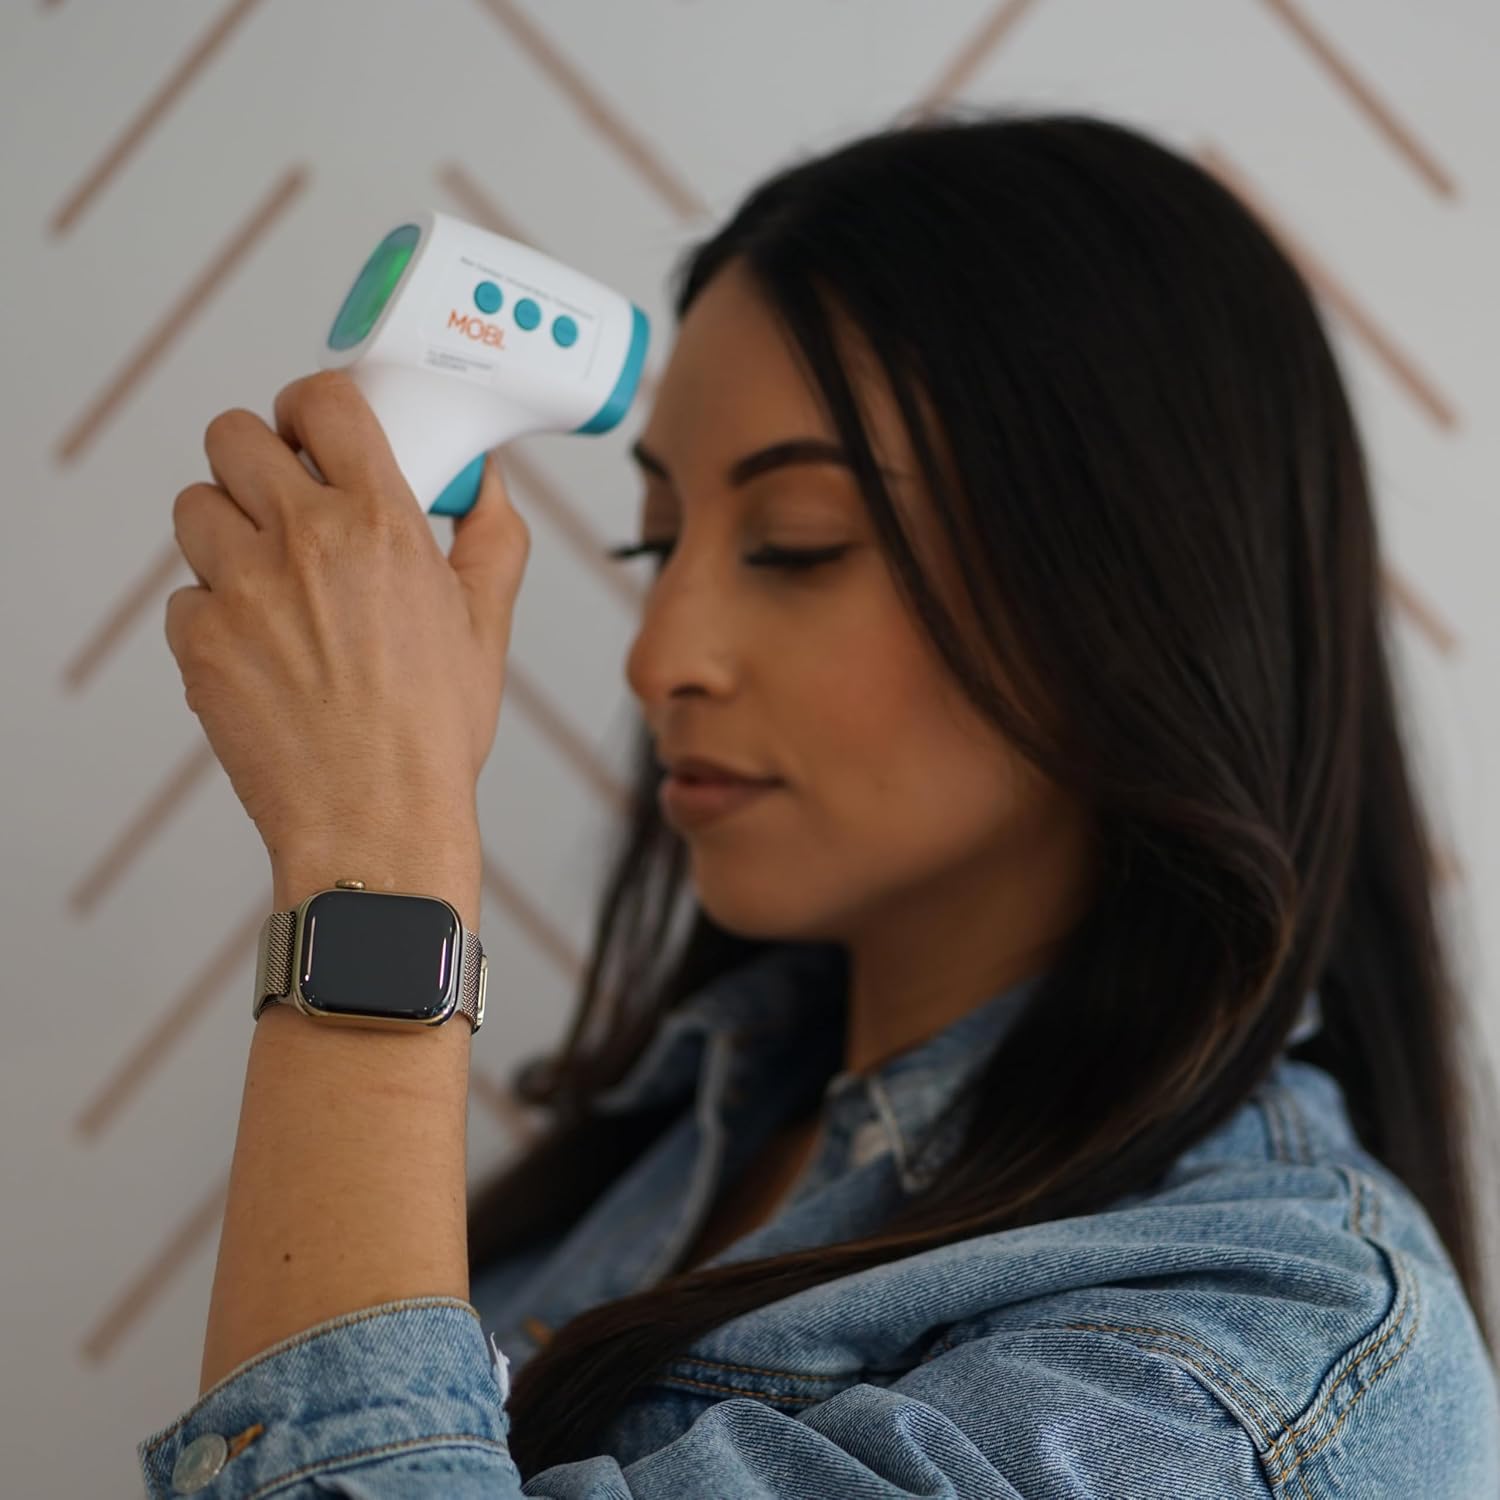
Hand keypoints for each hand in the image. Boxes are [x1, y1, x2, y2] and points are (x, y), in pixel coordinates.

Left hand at [165, 369, 530, 888]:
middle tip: (283, 498)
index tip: (316, 428)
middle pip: (232, 435)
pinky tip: (261, 649)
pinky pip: (185, 594)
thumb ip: (492, 535)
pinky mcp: (197, 641)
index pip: (323, 401)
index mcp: (380, 523)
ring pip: (196, 507)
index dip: (313, 405)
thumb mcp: (487, 625)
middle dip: (257, 457)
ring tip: (269, 579)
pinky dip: (215, 612)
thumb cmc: (433, 732)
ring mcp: (240, 589)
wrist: (374, 819)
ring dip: (228, 530)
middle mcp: (302, 540)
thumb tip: (487, 480)